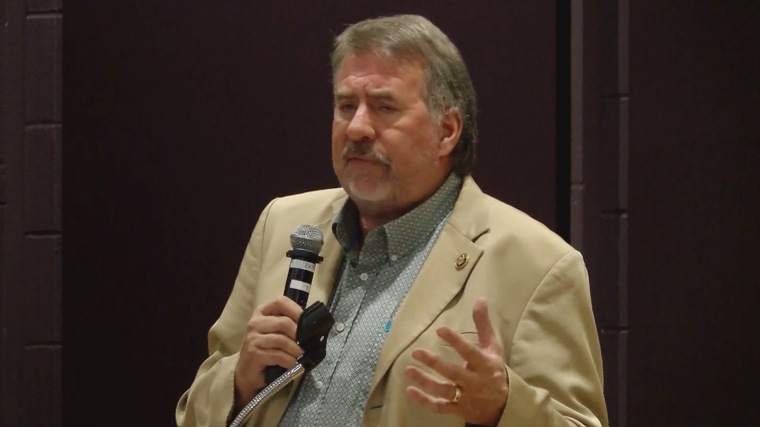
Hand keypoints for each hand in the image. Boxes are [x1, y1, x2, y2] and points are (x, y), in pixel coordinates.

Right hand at [234, 296, 303, 408]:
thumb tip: (310, 326)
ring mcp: (252, 338)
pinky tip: (291, 363)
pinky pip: (277, 355)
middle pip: (284, 322)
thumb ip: (288, 325)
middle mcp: (255, 322)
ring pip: (282, 340)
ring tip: (299, 356)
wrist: (248, 371)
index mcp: (262, 312)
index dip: (296, 310)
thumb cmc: (266, 349)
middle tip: (305, 345)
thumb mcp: (276, 333)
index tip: (307, 322)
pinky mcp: (253, 353)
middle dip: (298, 335)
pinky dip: (288, 361)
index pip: (280, 302)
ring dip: (295, 350)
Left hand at [404, 297, 508, 425]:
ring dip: (425, 381)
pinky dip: (424, 401)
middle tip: (415, 352)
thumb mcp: (493, 347)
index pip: (470, 352)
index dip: (455, 341)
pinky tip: (410, 390)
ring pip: (444, 391)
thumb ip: (483, 325)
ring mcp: (466, 398)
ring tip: (408, 370)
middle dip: (434, 363)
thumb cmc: (494, 370)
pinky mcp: (458, 410)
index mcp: (485, 365)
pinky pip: (440, 407)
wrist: (503, 406)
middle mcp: (476, 382)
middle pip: (453, 373)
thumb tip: (480, 299)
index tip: (439, 329)